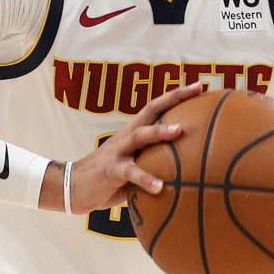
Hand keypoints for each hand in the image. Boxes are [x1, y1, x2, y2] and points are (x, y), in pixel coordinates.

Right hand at [68, 82, 202, 213]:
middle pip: (151, 110)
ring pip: (140, 136)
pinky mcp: (111, 171)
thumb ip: (155, 163)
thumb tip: (189, 170)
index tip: (200, 86)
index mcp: (133, 132)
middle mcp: (127, 136)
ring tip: (179, 131)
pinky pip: (130, 173)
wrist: (72, 187)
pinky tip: (160, 187)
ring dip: (159, 132)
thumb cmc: (110, 179)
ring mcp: (118, 152)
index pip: (157, 107)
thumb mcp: (135, 166)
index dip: (177, 95)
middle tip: (197, 90)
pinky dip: (145, 179)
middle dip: (174, 98)